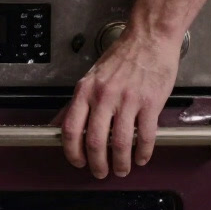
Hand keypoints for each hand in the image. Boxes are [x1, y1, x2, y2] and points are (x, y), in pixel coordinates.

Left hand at [53, 27, 181, 178]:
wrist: (149, 37)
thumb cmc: (122, 56)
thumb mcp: (92, 77)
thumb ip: (78, 102)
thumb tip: (60, 122)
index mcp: (86, 91)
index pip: (72, 129)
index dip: (73, 152)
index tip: (78, 161)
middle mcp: (104, 96)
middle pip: (95, 142)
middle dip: (97, 164)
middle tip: (101, 172)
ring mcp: (128, 100)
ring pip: (120, 143)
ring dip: (121, 163)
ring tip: (122, 169)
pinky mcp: (150, 102)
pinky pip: (145, 135)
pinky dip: (143, 152)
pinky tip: (141, 157)